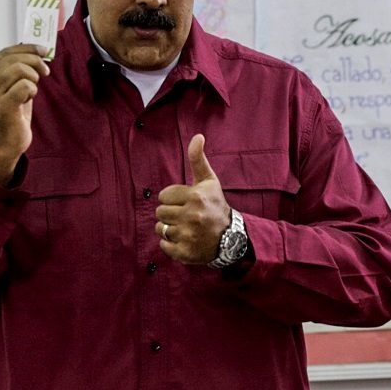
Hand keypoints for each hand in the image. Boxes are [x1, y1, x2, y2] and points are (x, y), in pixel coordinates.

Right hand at [0, 44, 49, 185]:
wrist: (4, 146)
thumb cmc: (9, 117)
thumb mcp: (10, 88)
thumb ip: (16, 70)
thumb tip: (32, 51)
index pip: (4, 53)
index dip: (25, 48)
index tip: (42, 50)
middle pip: (13, 59)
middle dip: (34, 61)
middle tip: (45, 72)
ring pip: (19, 70)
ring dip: (33, 78)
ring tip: (32, 90)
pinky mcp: (3, 106)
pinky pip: (24, 86)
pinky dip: (32, 90)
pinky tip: (29, 98)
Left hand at [155, 134, 230, 263]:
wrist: (231, 238)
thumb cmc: (216, 206)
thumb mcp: (209, 181)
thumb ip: (198, 159)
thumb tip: (197, 136)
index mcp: (195, 197)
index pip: (163, 196)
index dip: (173, 199)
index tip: (186, 203)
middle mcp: (191, 216)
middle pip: (159, 212)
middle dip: (169, 213)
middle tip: (185, 216)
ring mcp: (188, 236)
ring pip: (160, 229)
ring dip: (169, 228)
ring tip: (185, 227)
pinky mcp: (185, 253)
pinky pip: (163, 246)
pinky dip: (171, 244)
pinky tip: (184, 240)